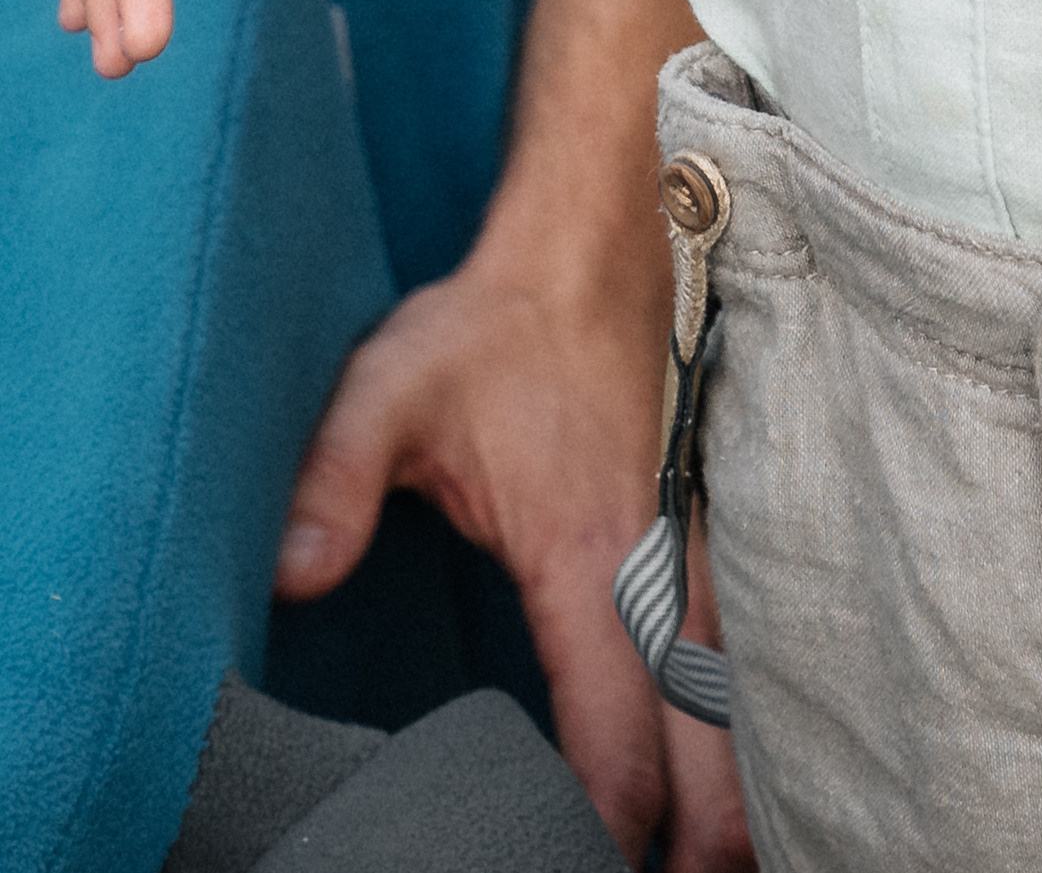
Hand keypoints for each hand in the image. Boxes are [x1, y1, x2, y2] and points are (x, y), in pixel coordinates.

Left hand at [277, 236, 752, 871]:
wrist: (589, 243)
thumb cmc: (491, 326)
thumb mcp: (390, 387)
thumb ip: (333, 483)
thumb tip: (292, 579)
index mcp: (590, 555)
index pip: (618, 734)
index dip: (602, 828)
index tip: (576, 869)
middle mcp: (661, 565)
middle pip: (712, 743)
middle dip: (704, 840)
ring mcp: (695, 547)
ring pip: (737, 703)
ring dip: (727, 793)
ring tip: (704, 869)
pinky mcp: (699, 533)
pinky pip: (733, 658)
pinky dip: (730, 727)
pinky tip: (717, 777)